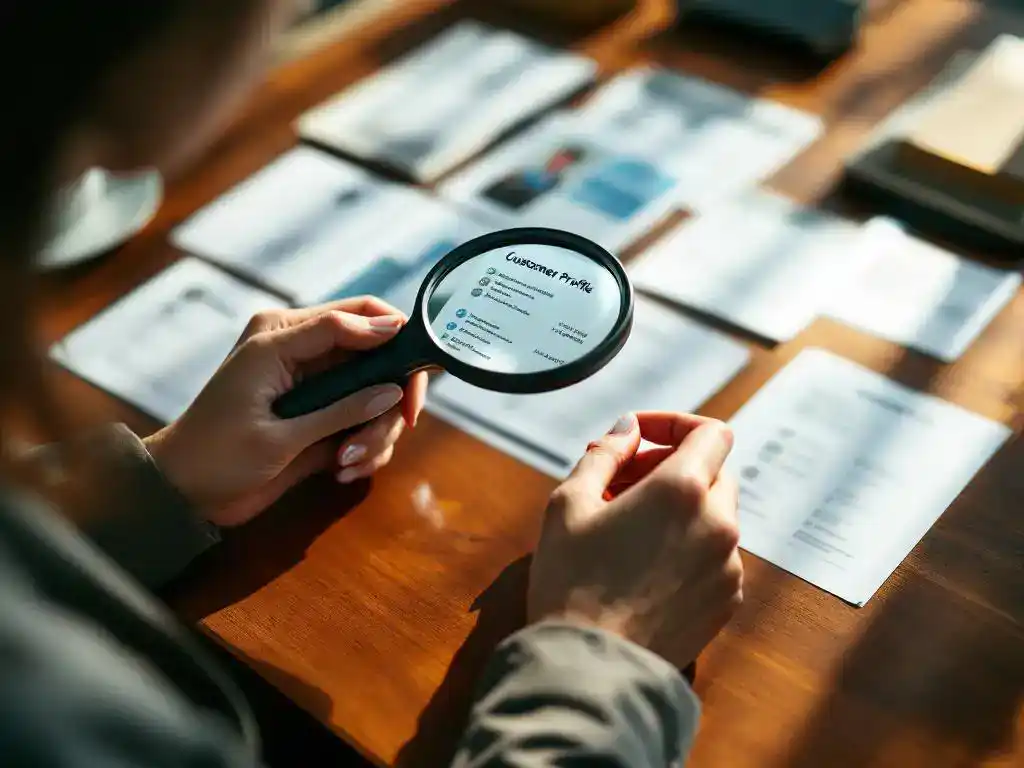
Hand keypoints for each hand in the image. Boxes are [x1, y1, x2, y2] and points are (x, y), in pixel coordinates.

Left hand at [145, 296, 427, 526]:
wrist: (184, 493)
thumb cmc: (215, 455)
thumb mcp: (279, 434)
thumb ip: (340, 408)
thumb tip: (394, 387)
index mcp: (284, 336)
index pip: (356, 315)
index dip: (393, 338)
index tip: (411, 380)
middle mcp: (304, 352)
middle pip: (378, 355)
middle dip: (390, 400)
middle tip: (396, 432)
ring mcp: (315, 384)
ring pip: (378, 393)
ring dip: (376, 433)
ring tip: (347, 464)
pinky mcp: (321, 414)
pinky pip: (366, 421)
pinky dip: (365, 448)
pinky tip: (341, 470)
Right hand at [528, 412, 741, 668]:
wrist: (591, 667)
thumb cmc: (571, 581)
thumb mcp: (569, 502)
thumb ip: (605, 453)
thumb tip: (629, 429)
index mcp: (684, 490)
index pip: (712, 431)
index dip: (676, 424)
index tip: (639, 440)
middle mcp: (720, 524)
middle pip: (714, 471)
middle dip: (670, 467)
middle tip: (621, 485)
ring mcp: (729, 567)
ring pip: (715, 515)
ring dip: (679, 509)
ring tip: (628, 530)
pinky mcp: (728, 602)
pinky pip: (715, 556)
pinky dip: (689, 547)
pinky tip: (645, 567)